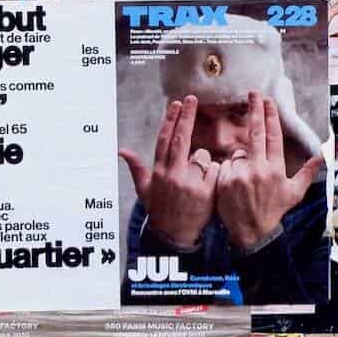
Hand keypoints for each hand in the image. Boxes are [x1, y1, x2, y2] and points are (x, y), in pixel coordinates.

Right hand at [118, 95, 218, 251]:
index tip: (176, 103)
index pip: (164, 139)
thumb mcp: (145, 190)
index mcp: (159, 171)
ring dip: (204, 164)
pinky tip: (211, 186)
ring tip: (199, 183)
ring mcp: (189, 182)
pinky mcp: (206, 192)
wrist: (174, 237)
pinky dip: (216, 174)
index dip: (170, 120)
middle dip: (186, 116)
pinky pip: (216, 171)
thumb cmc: (161, 211)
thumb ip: (137, 168)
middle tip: (191, 99)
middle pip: (180, 138)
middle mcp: (172, 174)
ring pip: (202, 158)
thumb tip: (121, 150)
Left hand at [213, 93, 326, 251]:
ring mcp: (240, 175)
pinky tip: (233, 185)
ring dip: (241, 161)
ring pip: (237, 154)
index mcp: (276, 169)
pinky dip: (228, 170)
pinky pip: (224, 165)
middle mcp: (259, 169)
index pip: (273, 137)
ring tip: (246, 182)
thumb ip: (307, 172)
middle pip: (255, 133)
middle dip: (255, 110)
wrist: (253, 232)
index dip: (270, 116)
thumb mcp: (294, 193)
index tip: (268, 100)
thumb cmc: (274, 211)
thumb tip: (323, 155)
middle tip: (253, 92)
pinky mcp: (224, 180)